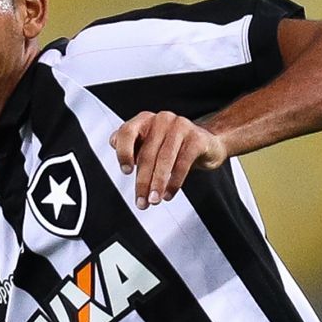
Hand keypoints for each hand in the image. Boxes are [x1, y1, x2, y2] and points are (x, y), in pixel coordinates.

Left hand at [110, 110, 227, 208]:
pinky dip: (175, 182)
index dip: (124, 152)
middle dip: (143, 181)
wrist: (206, 144)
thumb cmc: (171, 147)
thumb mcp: (148, 145)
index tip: (126, 171)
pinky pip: (183, 162)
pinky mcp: (197, 138)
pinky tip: (169, 194)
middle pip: (147, 153)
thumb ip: (131, 147)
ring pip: (165, 159)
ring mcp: (180, 126)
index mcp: (145, 120)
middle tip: (141, 202)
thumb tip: (115, 148)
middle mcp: (161, 119)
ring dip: (158, 184)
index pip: (127, 132)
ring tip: (154, 200)